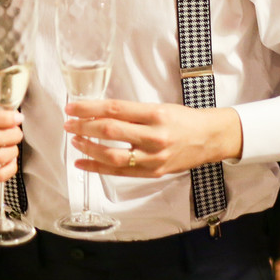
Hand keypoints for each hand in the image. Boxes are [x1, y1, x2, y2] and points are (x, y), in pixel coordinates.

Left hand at [62, 100, 242, 177]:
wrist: (209, 138)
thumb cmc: (183, 119)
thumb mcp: (159, 107)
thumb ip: (131, 112)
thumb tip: (97, 112)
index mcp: (156, 115)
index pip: (115, 110)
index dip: (89, 108)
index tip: (73, 107)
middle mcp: (155, 137)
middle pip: (111, 132)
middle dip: (84, 127)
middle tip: (69, 123)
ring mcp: (154, 158)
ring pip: (113, 155)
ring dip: (89, 148)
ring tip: (75, 141)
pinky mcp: (154, 173)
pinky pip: (121, 172)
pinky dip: (98, 167)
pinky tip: (83, 162)